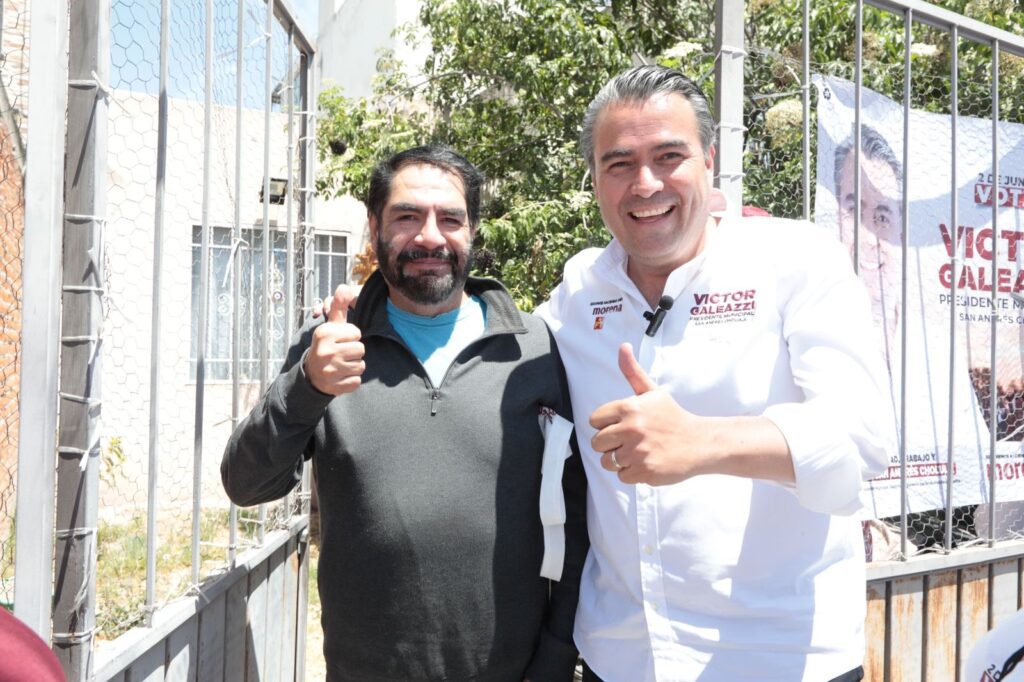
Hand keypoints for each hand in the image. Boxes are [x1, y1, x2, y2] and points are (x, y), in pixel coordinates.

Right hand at [303, 285, 364, 395]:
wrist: (311, 375)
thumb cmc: (326, 346)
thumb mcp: (330, 326)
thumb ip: (338, 307)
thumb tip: (344, 287)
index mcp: (325, 334)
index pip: (357, 333)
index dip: (351, 337)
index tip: (340, 341)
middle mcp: (326, 351)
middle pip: (361, 350)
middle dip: (354, 353)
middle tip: (342, 354)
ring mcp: (330, 370)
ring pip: (361, 366)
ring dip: (354, 366)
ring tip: (341, 365)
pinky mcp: (334, 386)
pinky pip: (357, 381)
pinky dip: (351, 380)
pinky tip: (340, 377)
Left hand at [589, 343, 711, 485]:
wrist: (699, 443)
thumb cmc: (672, 417)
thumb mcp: (652, 392)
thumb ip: (633, 372)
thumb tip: (622, 347)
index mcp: (629, 408)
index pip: (594, 421)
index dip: (606, 424)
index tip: (622, 425)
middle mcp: (631, 429)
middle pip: (597, 443)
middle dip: (610, 443)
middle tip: (630, 440)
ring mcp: (637, 452)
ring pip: (607, 461)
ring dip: (620, 459)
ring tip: (638, 452)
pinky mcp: (644, 471)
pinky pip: (621, 476)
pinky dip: (632, 473)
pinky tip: (647, 462)